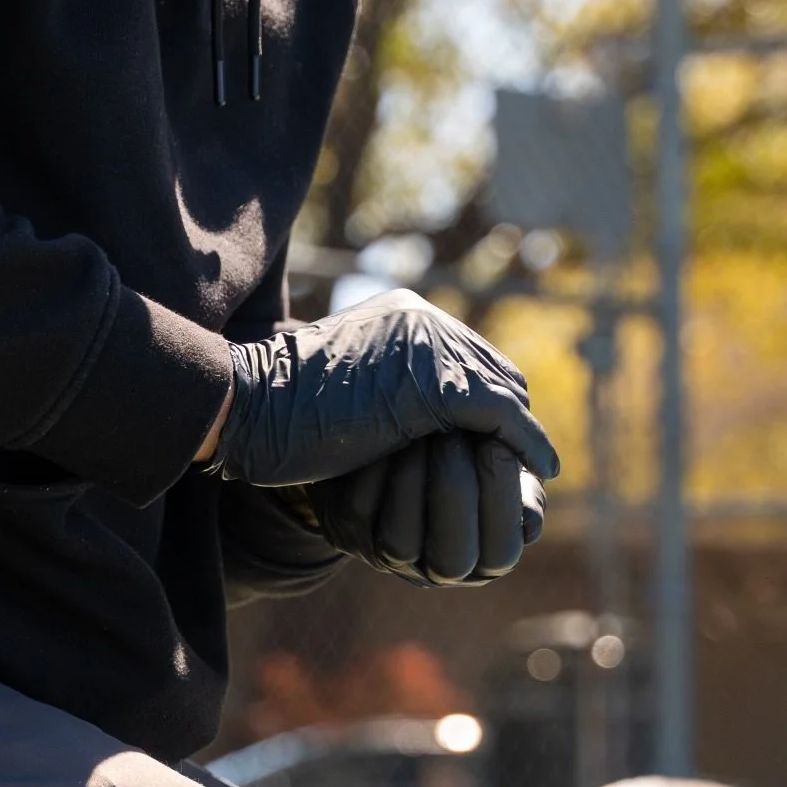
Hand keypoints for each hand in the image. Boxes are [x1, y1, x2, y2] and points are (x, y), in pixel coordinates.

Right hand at [214, 288, 558, 496]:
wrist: (250, 405)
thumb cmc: (283, 407)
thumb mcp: (349, 381)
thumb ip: (391, 380)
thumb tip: (419, 414)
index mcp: (405, 314)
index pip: (471, 354)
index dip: (491, 396)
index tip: (498, 437)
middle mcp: (424, 321)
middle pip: (494, 369)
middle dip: (512, 414)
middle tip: (526, 455)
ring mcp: (431, 349)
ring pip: (504, 392)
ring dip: (522, 435)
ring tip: (535, 469)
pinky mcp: (435, 387)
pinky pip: (501, 418)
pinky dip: (525, 445)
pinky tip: (537, 471)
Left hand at [306, 434, 544, 585]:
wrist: (393, 441)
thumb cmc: (459, 453)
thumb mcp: (495, 461)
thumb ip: (521, 469)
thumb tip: (544, 472)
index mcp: (485, 554)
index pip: (501, 553)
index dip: (500, 500)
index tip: (496, 442)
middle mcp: (437, 570)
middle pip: (453, 560)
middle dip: (455, 491)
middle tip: (452, 434)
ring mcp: (389, 557)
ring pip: (402, 542)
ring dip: (413, 478)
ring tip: (420, 429)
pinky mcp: (350, 532)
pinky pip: (363, 512)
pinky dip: (377, 470)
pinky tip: (387, 432)